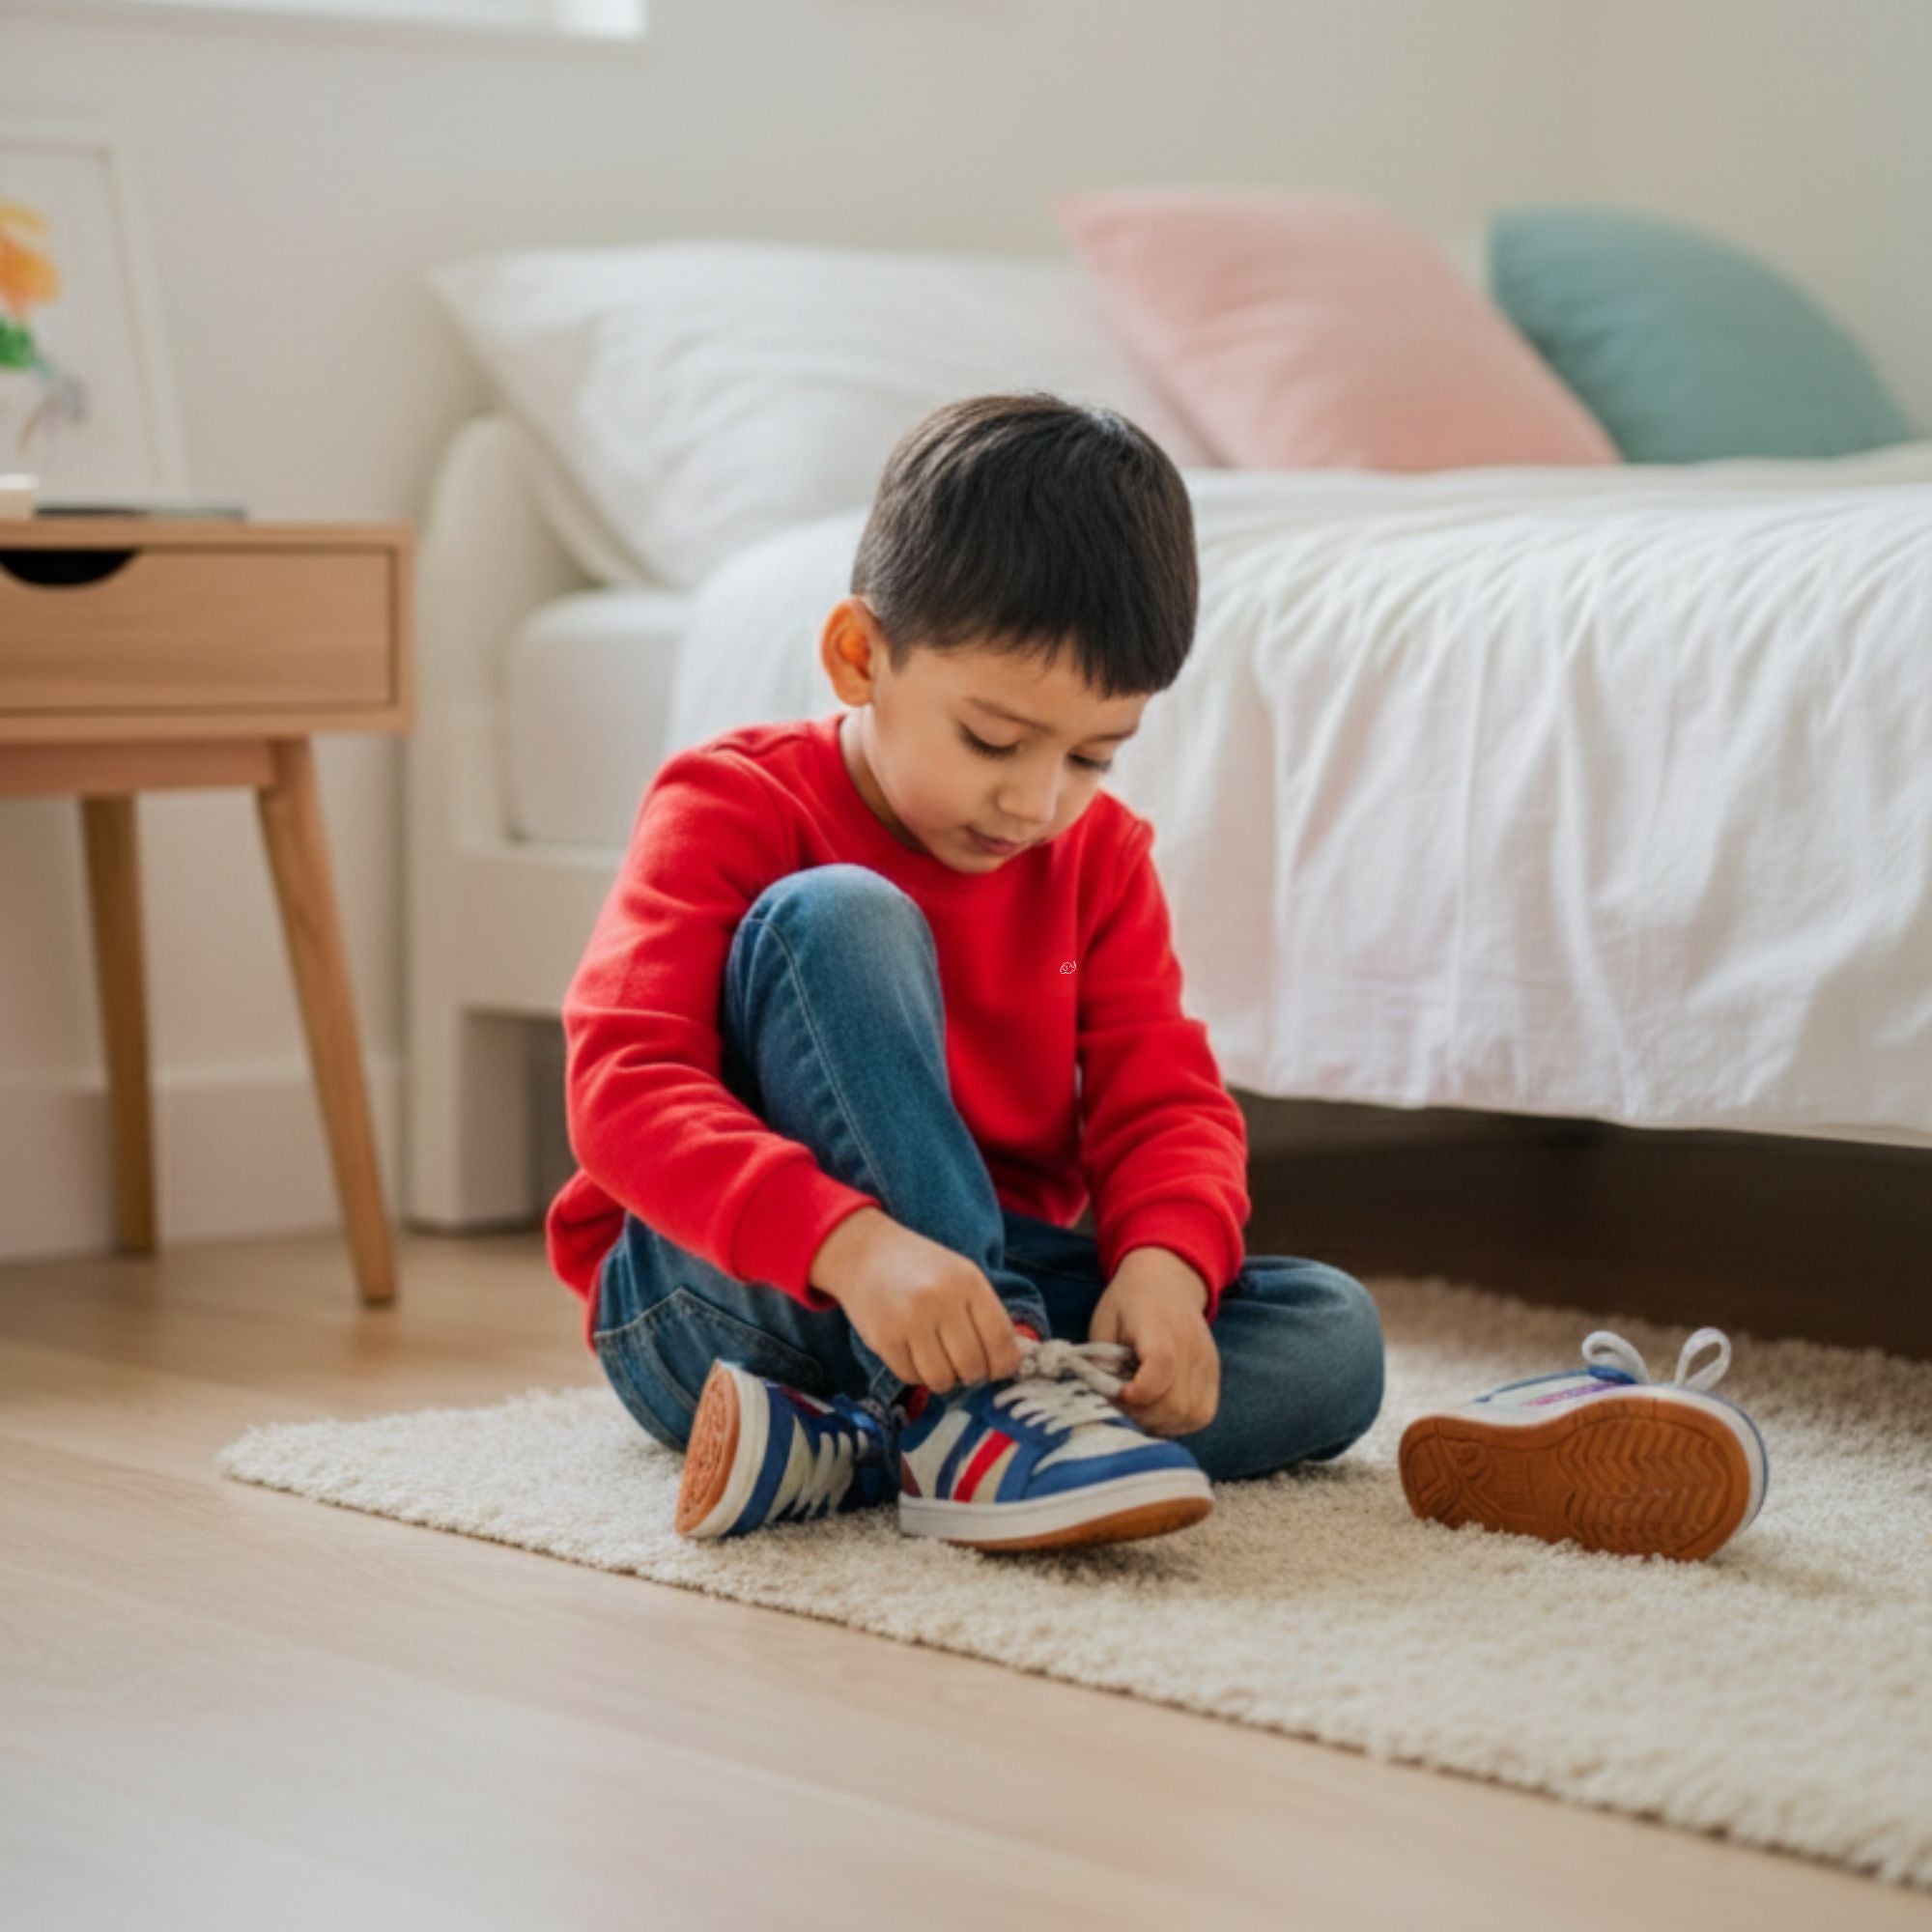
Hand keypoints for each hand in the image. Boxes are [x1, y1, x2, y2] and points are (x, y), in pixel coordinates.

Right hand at [809, 1208, 1021, 1393]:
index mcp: (968, 1282)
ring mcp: (910, 1320)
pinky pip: (911, 1377)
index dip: (1004, 1366)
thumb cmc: (922, 1267)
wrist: (866, 1252)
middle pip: (973, 1366)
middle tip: (966, 1368)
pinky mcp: (884, 1339)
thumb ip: (985, 1313)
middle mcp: (940, 1300)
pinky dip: (917, 1374)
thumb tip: (1008, 1362)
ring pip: (943, 1379)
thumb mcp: (962, 1275)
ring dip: (946, 1379)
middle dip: (973, 1376)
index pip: (1001, 1340)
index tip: (998, 1370)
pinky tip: (915, 1355)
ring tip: (941, 1362)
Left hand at [1089, 1247, 1219, 1436]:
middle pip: (1174, 1404)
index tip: (1116, 1393)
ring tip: (1138, 1410)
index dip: (1134, 1394)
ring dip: (1160, 1423)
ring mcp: (1206, 1365)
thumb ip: (1101, 1363)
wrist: (1167, 1281)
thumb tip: (1099, 1399)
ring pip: (1189, 1416)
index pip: (1158, 1373)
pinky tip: (1158, 1410)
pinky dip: (1178, 1421)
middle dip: (1141, 1415)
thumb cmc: (1128, 1304)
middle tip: (1121, 1406)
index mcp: (1160, 1332)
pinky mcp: (1213, 1376)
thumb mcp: (1104, 1325)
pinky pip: (1201, 1415)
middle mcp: (1190, 1351)